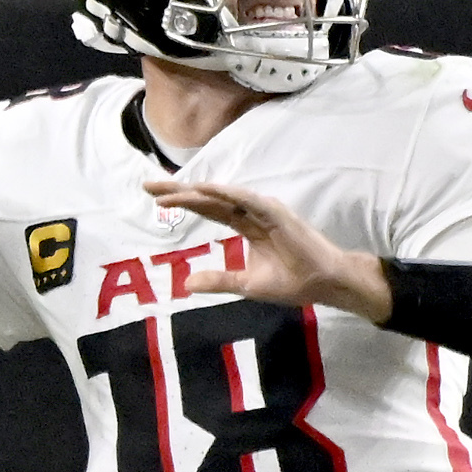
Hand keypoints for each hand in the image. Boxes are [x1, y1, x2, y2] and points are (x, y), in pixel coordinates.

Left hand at [146, 177, 390, 321]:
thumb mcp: (246, 285)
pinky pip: (246, 201)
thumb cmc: (292, 282)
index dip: (182, 202)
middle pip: (209, 198)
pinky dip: (226, 194)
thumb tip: (186, 283)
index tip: (155, 200)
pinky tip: (204, 190)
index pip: (208, 209)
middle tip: (148, 186)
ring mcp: (264, 210)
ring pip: (223, 197)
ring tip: (169, 191)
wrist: (324, 284)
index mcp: (246, 225)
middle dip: (179, 191)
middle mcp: (251, 212)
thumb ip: (219, 280)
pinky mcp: (276, 214)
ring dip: (195, 192)